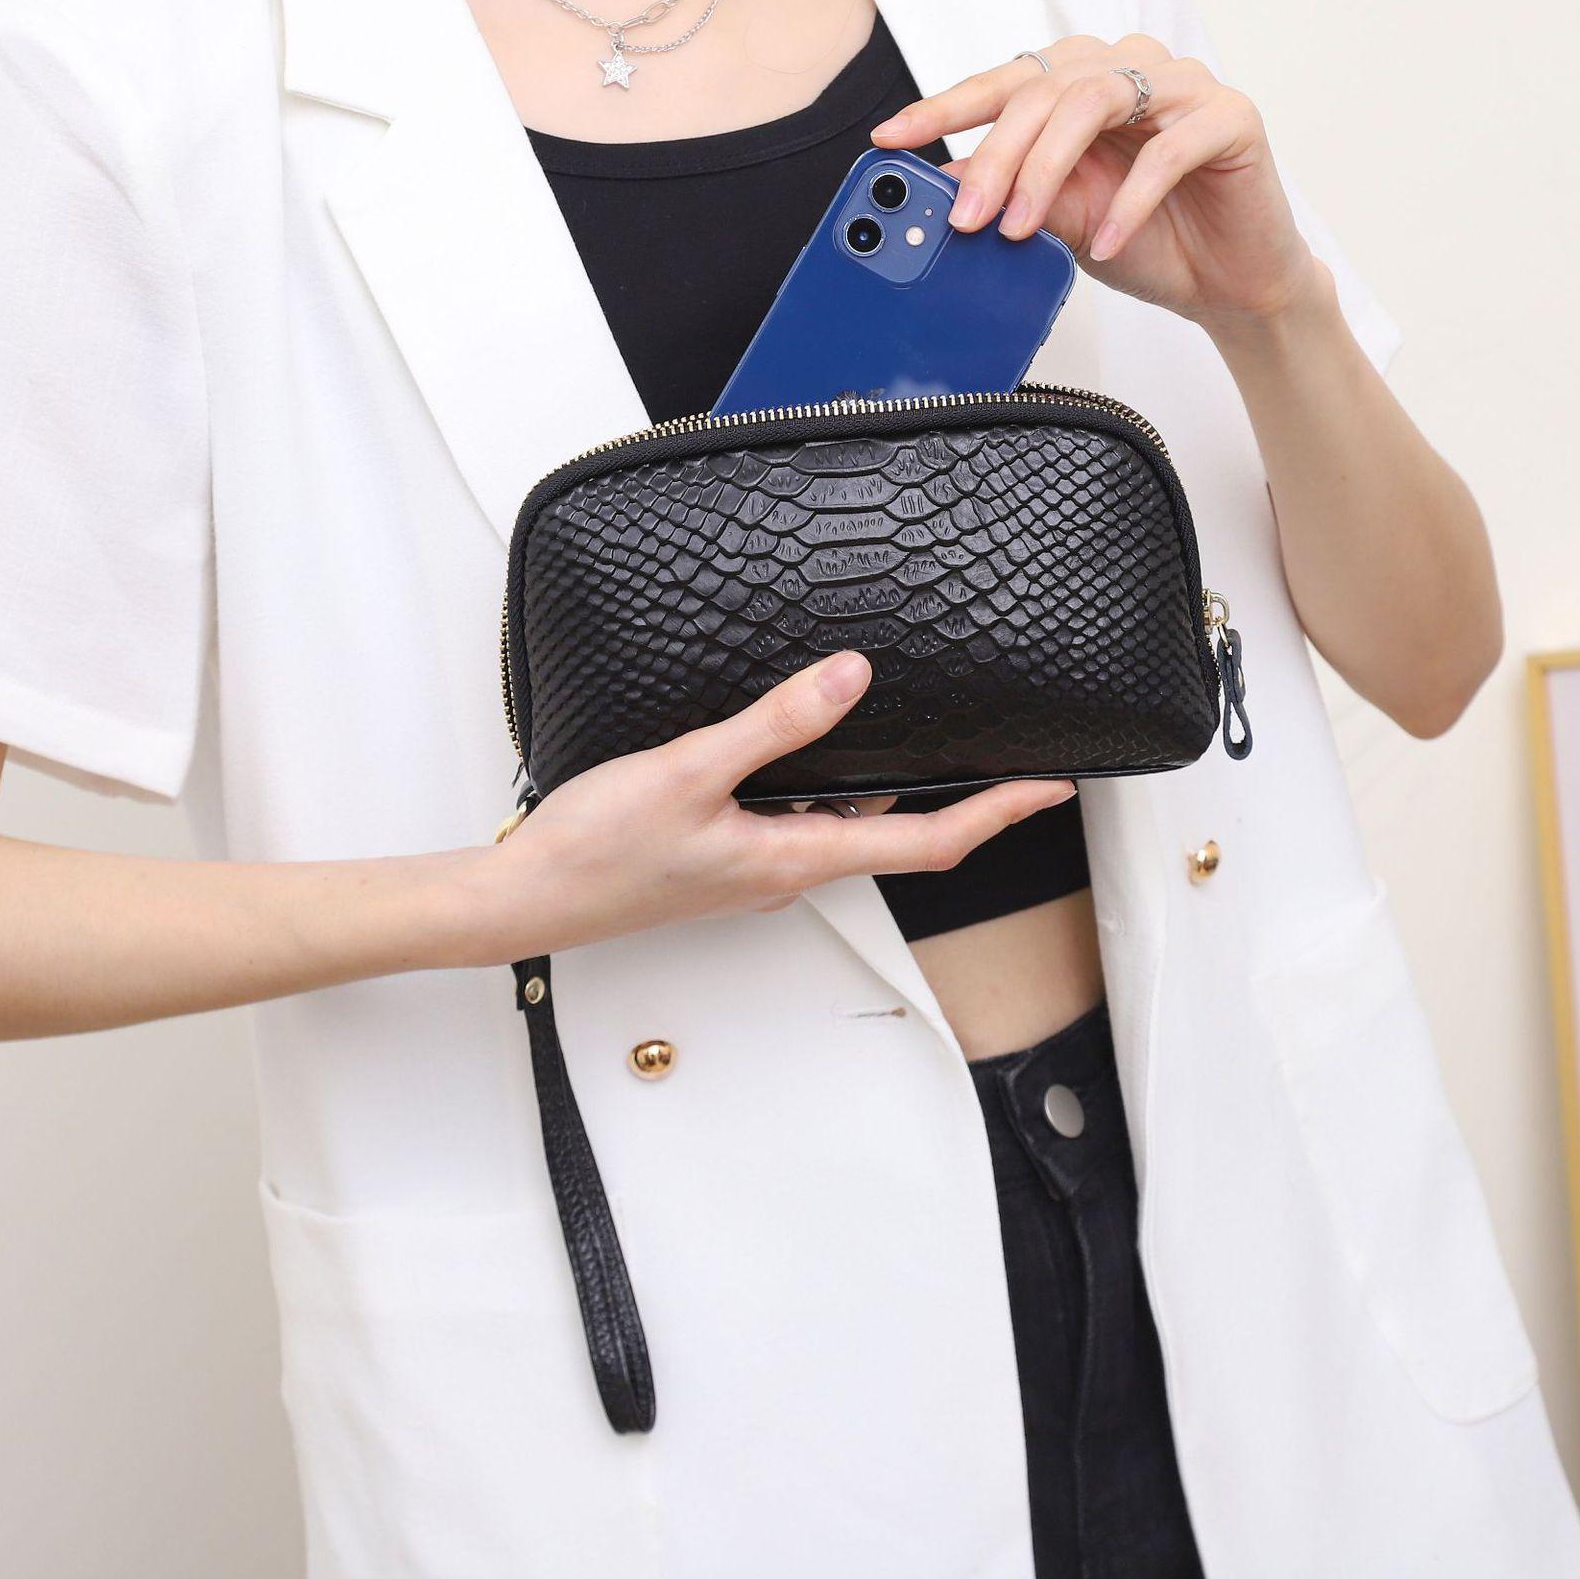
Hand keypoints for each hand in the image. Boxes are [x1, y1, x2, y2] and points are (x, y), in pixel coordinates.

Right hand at [453, 652, 1073, 962]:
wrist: (527, 899)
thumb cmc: (599, 852)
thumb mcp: (691, 772)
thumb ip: (774, 725)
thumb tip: (851, 679)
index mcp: (796, 858)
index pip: (931, 843)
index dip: (1000, 814)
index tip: (1052, 789)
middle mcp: (787, 869)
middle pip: (902, 838)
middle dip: (963, 800)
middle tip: (1010, 758)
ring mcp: (756, 865)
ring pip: (846, 826)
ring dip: (894, 791)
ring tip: (930, 740)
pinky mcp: (723, 853)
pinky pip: (798, 817)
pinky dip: (830, 787)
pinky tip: (810, 747)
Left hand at [872, 35, 1325, 333]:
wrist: (1229, 284)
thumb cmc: (1150, 241)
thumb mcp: (1062, 223)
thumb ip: (1013, 196)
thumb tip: (946, 187)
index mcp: (1082, 83)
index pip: (1004, 81)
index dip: (944, 106)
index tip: (891, 137)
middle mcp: (1129, 70)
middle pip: (1045, 88)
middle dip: (995, 155)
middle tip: (966, 215)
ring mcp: (1182, 87)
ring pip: (1095, 100)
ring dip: (1047, 168)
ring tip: (1023, 228)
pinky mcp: (1230, 118)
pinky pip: (1168, 147)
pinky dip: (1129, 200)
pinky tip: (1107, 242)